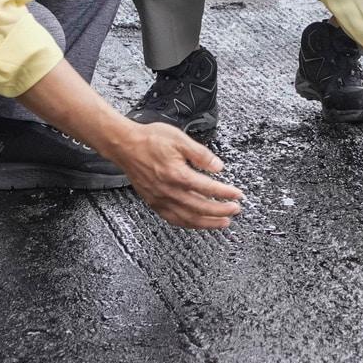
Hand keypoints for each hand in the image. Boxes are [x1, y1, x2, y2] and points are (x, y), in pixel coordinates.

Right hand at [110, 121, 244, 229]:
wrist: (125, 145)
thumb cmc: (150, 139)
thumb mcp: (179, 139)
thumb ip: (201, 154)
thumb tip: (218, 166)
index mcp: (177, 174)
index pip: (208, 188)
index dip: (225, 193)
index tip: (237, 195)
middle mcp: (169, 191)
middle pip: (201, 207)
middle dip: (221, 211)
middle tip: (235, 210)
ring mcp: (160, 199)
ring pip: (188, 218)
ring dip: (208, 223)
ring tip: (223, 223)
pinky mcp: (153, 203)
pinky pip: (173, 219)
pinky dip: (189, 223)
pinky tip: (197, 223)